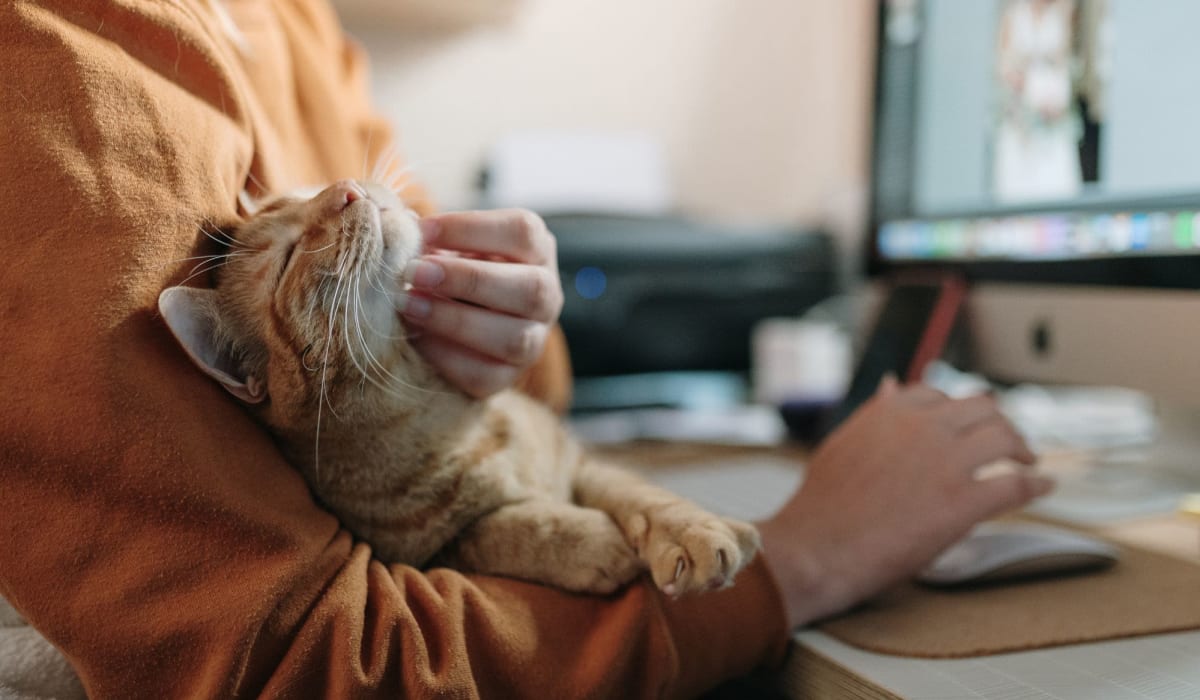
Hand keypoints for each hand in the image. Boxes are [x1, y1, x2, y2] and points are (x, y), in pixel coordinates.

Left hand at [400, 209, 563, 398]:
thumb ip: (429, 236)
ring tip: (408, 305)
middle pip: (530, 288)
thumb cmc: (451, 269)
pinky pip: (485, 375)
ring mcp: (533, 341)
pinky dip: (445, 356)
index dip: (470, 228)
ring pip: (514, 338)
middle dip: (468, 279)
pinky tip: (415, 337)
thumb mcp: (448, 244)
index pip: (522, 231)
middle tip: (415, 272)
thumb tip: (396, 226)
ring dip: (456, 321)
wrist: (454, 322)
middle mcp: (547, 296)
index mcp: (537, 251)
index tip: (421, 230)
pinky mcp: (508, 377)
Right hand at [757, 378, 1052, 628]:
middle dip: (1000, 423)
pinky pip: (1015, 485)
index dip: (961, 411)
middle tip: (1009, 442)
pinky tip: (1044, 487)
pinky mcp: (964, 502)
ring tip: (1028, 461)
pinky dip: (1035, 485)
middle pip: (983, 409)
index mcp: (892, 411)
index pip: (941, 395)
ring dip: (1022, 448)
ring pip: (1005, 438)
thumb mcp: (843, 443)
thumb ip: (874, 414)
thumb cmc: (822, 505)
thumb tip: (892, 385)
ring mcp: (946, 463)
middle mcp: (923, 428)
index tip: (969, 425)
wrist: (818, 548)